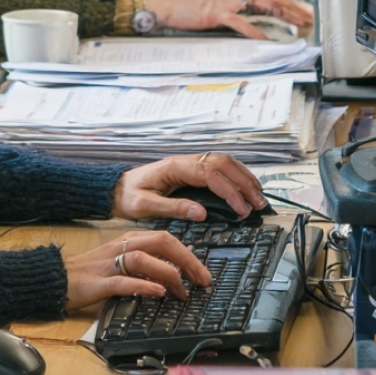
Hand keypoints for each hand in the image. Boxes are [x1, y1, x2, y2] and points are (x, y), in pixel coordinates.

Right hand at [62, 230, 211, 312]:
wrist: (55, 278)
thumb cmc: (89, 273)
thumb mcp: (118, 262)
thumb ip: (143, 263)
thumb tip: (173, 274)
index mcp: (126, 239)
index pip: (164, 237)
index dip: (188, 254)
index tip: (203, 274)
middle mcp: (119, 246)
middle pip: (159, 241)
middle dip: (186, 260)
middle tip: (202, 281)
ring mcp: (108, 263)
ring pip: (143, 258)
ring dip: (167, 273)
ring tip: (182, 292)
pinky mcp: (98, 282)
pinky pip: (123, 281)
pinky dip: (143, 286)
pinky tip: (157, 293)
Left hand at [111, 154, 266, 221]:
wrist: (116, 188)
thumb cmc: (129, 197)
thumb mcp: (145, 206)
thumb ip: (174, 208)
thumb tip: (202, 212)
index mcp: (174, 168)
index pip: (209, 174)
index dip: (229, 191)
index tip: (242, 209)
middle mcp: (184, 161)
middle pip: (222, 163)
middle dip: (243, 182)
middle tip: (259, 203)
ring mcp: (188, 163)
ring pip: (223, 161)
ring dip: (243, 176)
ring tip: (258, 196)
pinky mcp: (190, 169)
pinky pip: (218, 167)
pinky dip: (235, 175)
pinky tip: (244, 187)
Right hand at [145, 0, 312, 39]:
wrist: (169, 7)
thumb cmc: (192, 11)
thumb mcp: (219, 12)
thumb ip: (236, 15)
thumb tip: (255, 26)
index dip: (287, 2)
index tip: (303, 11)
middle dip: (291, 7)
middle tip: (309, 17)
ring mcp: (227, 1)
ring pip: (261, 4)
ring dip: (281, 13)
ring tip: (296, 23)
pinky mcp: (217, 14)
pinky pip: (240, 23)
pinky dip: (254, 31)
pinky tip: (266, 39)